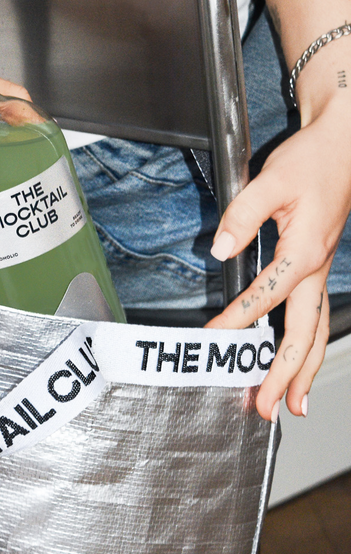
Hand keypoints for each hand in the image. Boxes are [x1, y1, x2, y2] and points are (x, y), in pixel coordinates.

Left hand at [206, 99, 350, 419]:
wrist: (342, 147)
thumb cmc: (311, 161)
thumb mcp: (271, 182)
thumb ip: (243, 215)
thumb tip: (220, 247)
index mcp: (304, 252)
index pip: (266, 296)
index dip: (237, 320)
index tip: (214, 339)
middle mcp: (316, 268)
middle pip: (303, 333)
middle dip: (284, 374)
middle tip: (265, 407)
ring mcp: (320, 270)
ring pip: (316, 331)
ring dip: (304, 370)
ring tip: (292, 405)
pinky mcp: (317, 265)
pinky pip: (315, 316)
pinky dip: (309, 345)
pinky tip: (301, 362)